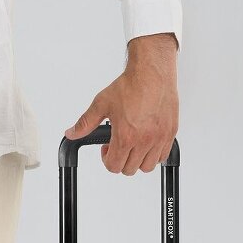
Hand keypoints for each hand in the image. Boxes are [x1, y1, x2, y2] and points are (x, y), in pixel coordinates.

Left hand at [63, 32, 178, 173]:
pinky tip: (147, 142)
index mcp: (126, 136)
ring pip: (147, 166)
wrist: (151, 73)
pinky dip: (154, 154)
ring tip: (133, 145)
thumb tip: (72, 133)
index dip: (107, 160)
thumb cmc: (131, 86)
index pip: (114, 166)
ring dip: (138, 160)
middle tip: (118, 146)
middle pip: (130, 169)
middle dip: (121, 160)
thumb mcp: (101, 104)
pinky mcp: (170, 133)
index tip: (107, 149)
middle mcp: (144, 140)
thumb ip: (85, 123)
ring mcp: (159, 138)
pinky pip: (163, 156)